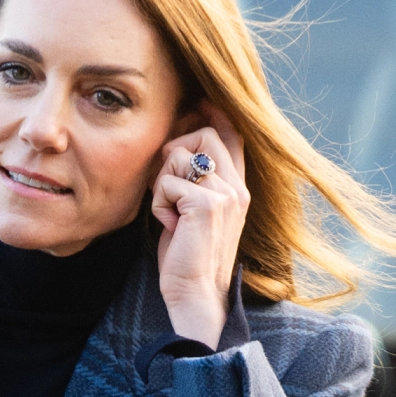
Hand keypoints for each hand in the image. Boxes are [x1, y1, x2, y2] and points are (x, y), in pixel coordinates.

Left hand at [151, 102, 248, 348]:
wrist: (196, 293)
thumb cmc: (187, 255)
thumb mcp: (194, 212)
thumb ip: (196, 181)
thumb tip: (177, 144)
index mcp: (238, 187)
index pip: (232, 135)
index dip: (214, 115)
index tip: (199, 103)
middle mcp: (237, 187)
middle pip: (203, 134)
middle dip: (173, 153)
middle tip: (166, 186)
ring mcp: (225, 194)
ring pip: (179, 156)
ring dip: (161, 183)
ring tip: (170, 212)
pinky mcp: (206, 204)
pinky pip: (166, 181)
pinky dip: (157, 203)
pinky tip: (169, 225)